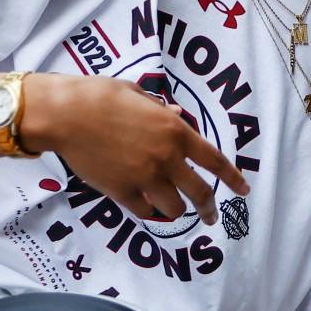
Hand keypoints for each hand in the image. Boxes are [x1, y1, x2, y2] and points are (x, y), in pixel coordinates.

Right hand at [28, 75, 248, 225]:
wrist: (67, 114)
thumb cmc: (101, 95)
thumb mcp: (139, 94)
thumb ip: (162, 110)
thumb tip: (177, 115)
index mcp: (175, 131)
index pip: (215, 161)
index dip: (232, 178)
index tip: (244, 190)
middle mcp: (167, 158)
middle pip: (200, 192)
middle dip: (208, 208)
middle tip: (210, 215)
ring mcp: (145, 178)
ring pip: (174, 207)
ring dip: (176, 209)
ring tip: (174, 208)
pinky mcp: (122, 193)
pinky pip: (145, 211)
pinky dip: (149, 211)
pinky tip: (147, 207)